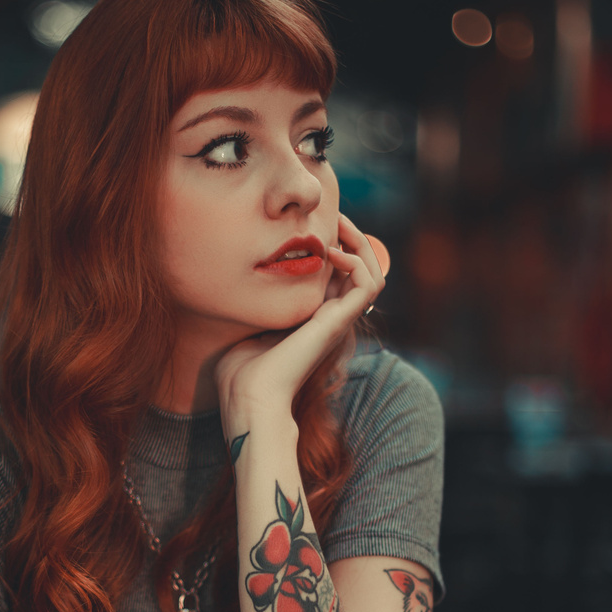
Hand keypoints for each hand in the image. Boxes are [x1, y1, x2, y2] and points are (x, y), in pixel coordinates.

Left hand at [213, 213, 384, 433]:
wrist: (248, 397)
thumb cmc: (239, 369)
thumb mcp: (248, 322)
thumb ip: (254, 300)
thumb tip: (241, 274)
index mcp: (311, 319)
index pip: (335, 274)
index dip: (331, 245)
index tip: (310, 225)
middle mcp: (329, 319)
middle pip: (360, 269)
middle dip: (350, 237)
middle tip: (333, 214)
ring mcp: (337, 321)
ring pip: (372, 273)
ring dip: (360, 243)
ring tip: (339, 225)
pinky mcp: (338, 322)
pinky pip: (369, 283)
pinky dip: (357, 261)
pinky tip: (332, 251)